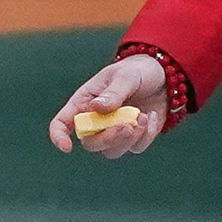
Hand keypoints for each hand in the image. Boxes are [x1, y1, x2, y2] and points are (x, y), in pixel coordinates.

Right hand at [48, 54, 167, 158]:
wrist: (162, 75)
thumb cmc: (136, 71)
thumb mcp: (126, 76)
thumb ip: (113, 92)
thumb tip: (97, 107)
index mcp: (83, 103)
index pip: (61, 123)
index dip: (59, 136)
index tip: (67, 147)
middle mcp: (95, 122)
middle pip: (91, 144)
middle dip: (108, 139)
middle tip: (127, 126)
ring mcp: (114, 132)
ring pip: (113, 151)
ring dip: (130, 138)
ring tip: (144, 116)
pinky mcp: (133, 137)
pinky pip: (136, 147)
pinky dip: (147, 135)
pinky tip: (152, 116)